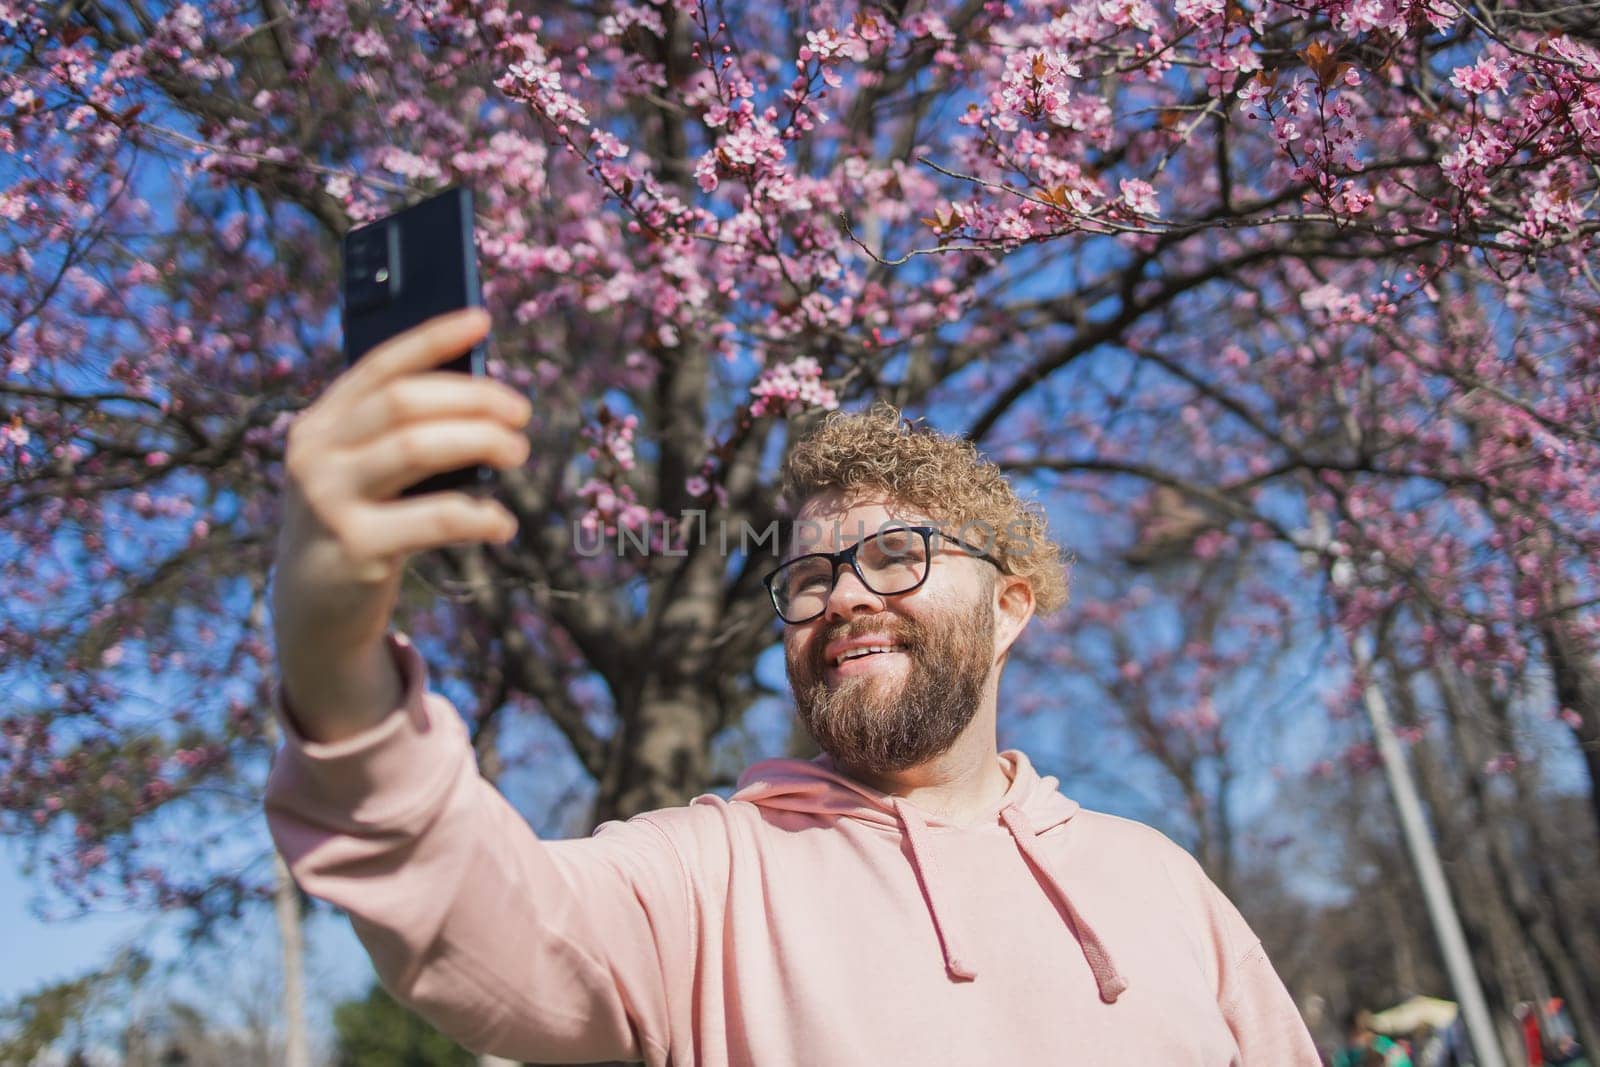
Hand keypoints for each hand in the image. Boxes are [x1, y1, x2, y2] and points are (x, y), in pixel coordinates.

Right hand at [271, 308, 529, 739]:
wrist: (314, 613)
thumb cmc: (359, 525)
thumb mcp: (364, 473)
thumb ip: (400, 435)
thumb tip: (483, 398)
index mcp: (320, 424)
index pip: (379, 366)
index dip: (432, 338)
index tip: (482, 320)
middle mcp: (315, 454)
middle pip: (404, 402)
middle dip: (473, 399)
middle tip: (520, 415)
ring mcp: (329, 500)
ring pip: (417, 447)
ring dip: (480, 441)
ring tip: (519, 454)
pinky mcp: (355, 548)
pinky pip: (433, 518)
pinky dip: (478, 516)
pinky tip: (502, 524)